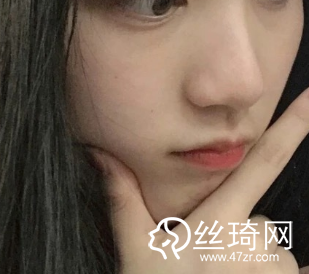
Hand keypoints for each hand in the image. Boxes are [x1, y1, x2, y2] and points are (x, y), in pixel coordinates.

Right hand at [90, 88, 308, 273]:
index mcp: (219, 223)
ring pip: (272, 247)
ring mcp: (274, 269)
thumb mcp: (136, 251)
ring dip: (252, 258)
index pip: (259, 163)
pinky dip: (274, 270)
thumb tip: (98, 152)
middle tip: (207, 260)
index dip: (291, 128)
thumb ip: (123, 198)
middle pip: (260, 219)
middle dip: (239, 231)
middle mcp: (257, 244)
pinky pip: (291, 267)